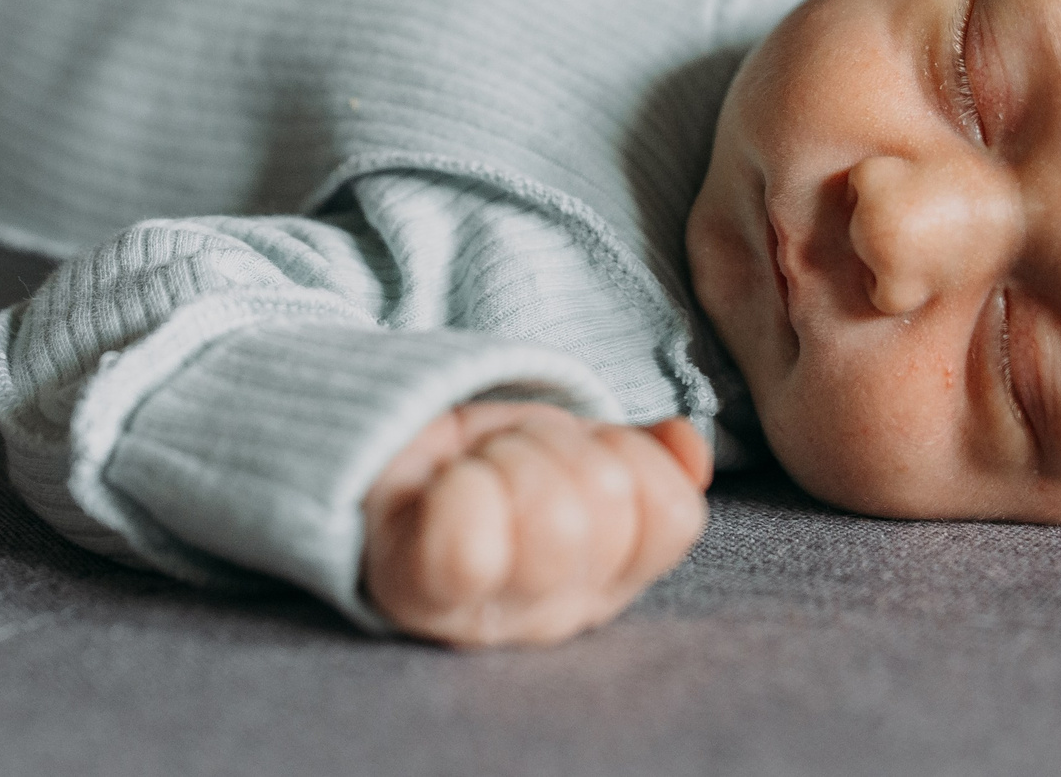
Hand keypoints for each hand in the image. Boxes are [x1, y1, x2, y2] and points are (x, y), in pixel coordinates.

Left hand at [362, 401, 713, 647]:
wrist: (372, 456)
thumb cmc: (478, 459)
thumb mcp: (569, 442)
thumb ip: (637, 453)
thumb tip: (689, 453)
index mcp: (609, 573)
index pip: (670, 515)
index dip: (629, 455)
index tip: (580, 446)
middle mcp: (556, 612)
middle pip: (604, 508)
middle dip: (553, 445)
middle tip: (509, 452)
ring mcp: (490, 617)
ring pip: (550, 518)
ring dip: (505, 457)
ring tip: (472, 468)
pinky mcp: (421, 599)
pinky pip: (470, 542)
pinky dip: (459, 488)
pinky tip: (442, 488)